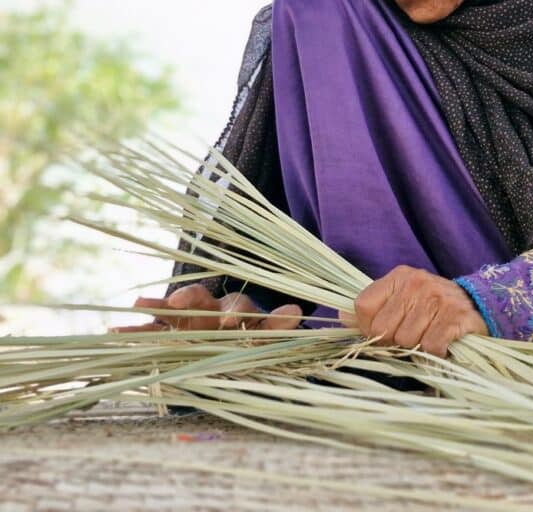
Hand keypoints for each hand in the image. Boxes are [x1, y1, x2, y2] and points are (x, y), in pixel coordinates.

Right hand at [110, 283, 301, 332]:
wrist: (230, 353)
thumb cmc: (250, 340)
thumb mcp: (266, 336)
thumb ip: (277, 327)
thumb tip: (297, 311)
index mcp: (236, 311)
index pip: (236, 305)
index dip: (232, 311)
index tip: (229, 320)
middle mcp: (209, 310)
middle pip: (198, 298)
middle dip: (188, 298)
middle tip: (178, 301)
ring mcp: (186, 322)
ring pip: (170, 310)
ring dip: (156, 306)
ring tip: (139, 303)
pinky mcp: (166, 336)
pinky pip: (148, 332)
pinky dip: (134, 331)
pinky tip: (115, 333)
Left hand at [349, 265, 487, 356]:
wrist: (478, 306)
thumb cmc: (432, 308)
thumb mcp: (401, 301)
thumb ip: (372, 309)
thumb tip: (341, 316)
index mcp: (398, 277)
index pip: (363, 306)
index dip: (367, 328)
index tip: (382, 333)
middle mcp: (417, 282)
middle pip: (382, 328)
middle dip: (393, 341)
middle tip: (410, 337)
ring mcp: (437, 297)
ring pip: (406, 340)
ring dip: (416, 347)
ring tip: (428, 337)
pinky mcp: (456, 315)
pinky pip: (430, 345)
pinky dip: (435, 352)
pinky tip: (442, 343)